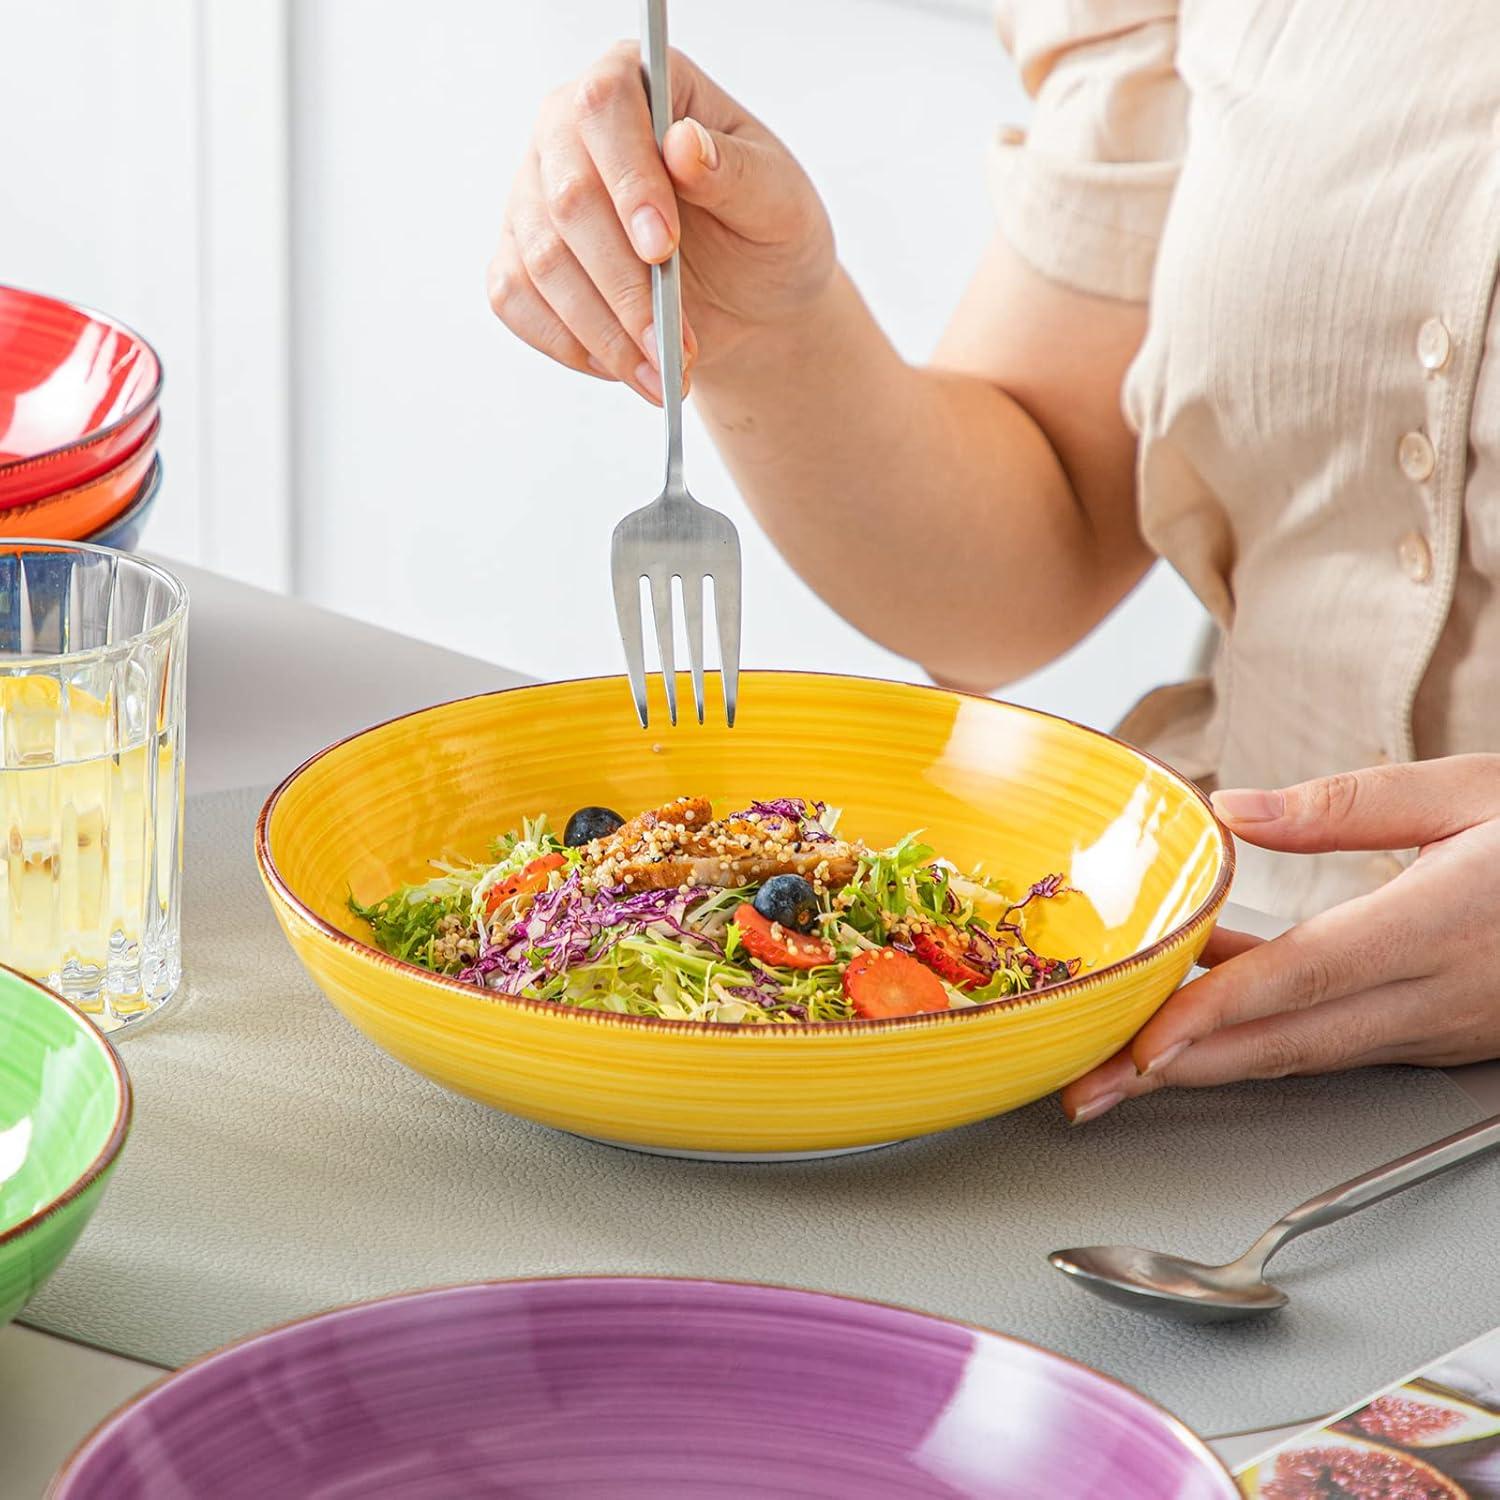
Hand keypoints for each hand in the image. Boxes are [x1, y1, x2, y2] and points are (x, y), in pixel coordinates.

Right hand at [487, 43, 834, 404]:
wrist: (748, 299)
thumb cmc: (766, 234)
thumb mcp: (780, 204)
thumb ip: (739, 173)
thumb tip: (684, 145)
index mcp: (638, 84)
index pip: (605, 106)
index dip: (628, 180)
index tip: (663, 248)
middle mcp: (569, 129)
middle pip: (567, 198)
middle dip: (624, 288)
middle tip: (671, 347)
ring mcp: (534, 192)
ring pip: (541, 262)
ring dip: (602, 333)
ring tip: (660, 374)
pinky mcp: (518, 254)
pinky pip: (515, 299)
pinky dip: (568, 344)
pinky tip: (620, 364)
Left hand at [1062, 755, 1499, 1123]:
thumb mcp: (1468, 791)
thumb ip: (1345, 803)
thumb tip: (1234, 811)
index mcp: (1438, 924)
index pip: (1301, 978)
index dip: (1212, 1016)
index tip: (1140, 1044)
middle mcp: (1437, 993)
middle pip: (1284, 1042)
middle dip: (1176, 1072)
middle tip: (1089, 1090)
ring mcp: (1441, 1025)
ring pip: (1305, 1049)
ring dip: (1209, 1058)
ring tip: (1119, 1054)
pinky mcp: (1443, 1032)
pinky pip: (1335, 1039)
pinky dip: (1262, 1032)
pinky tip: (1206, 1000)